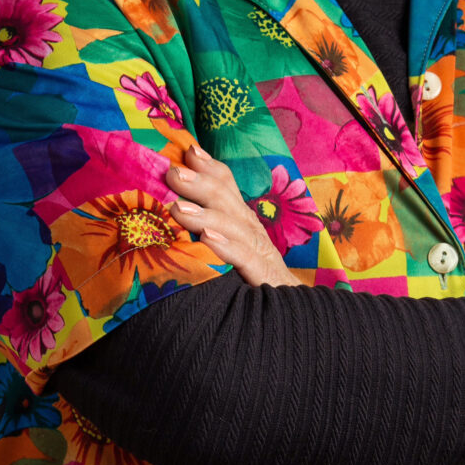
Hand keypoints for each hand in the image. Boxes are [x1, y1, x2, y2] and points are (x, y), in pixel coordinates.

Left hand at [164, 145, 300, 287]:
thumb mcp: (232, 248)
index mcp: (243, 220)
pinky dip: (227, 248)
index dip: (209, 166)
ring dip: (205, 214)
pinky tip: (208, 240)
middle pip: (227, 199)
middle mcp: (252, 230)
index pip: (228, 186)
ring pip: (233, 226)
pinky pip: (245, 259)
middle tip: (172, 172)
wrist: (293, 314)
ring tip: (178, 208)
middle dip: (200, 183)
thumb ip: (209, 227)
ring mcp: (260, 252)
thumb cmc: (253, 279)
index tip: (186, 150)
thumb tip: (172, 209)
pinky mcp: (264, 277)